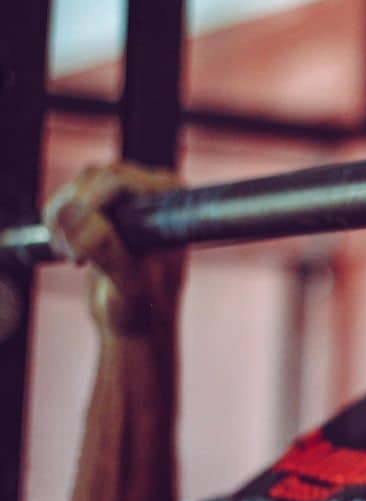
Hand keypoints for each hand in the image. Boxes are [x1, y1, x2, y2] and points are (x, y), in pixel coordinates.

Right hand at [44, 163, 184, 335]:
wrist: (134, 323)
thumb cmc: (144, 307)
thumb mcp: (129, 283)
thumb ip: (106, 249)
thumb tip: (76, 217)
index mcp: (173, 202)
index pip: (122, 180)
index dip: (93, 205)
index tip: (82, 250)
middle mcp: (153, 191)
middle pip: (96, 177)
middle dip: (77, 216)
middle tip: (77, 259)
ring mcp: (127, 196)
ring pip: (78, 186)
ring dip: (63, 221)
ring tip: (77, 259)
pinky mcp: (103, 207)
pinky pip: (67, 198)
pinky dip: (56, 223)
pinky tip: (71, 252)